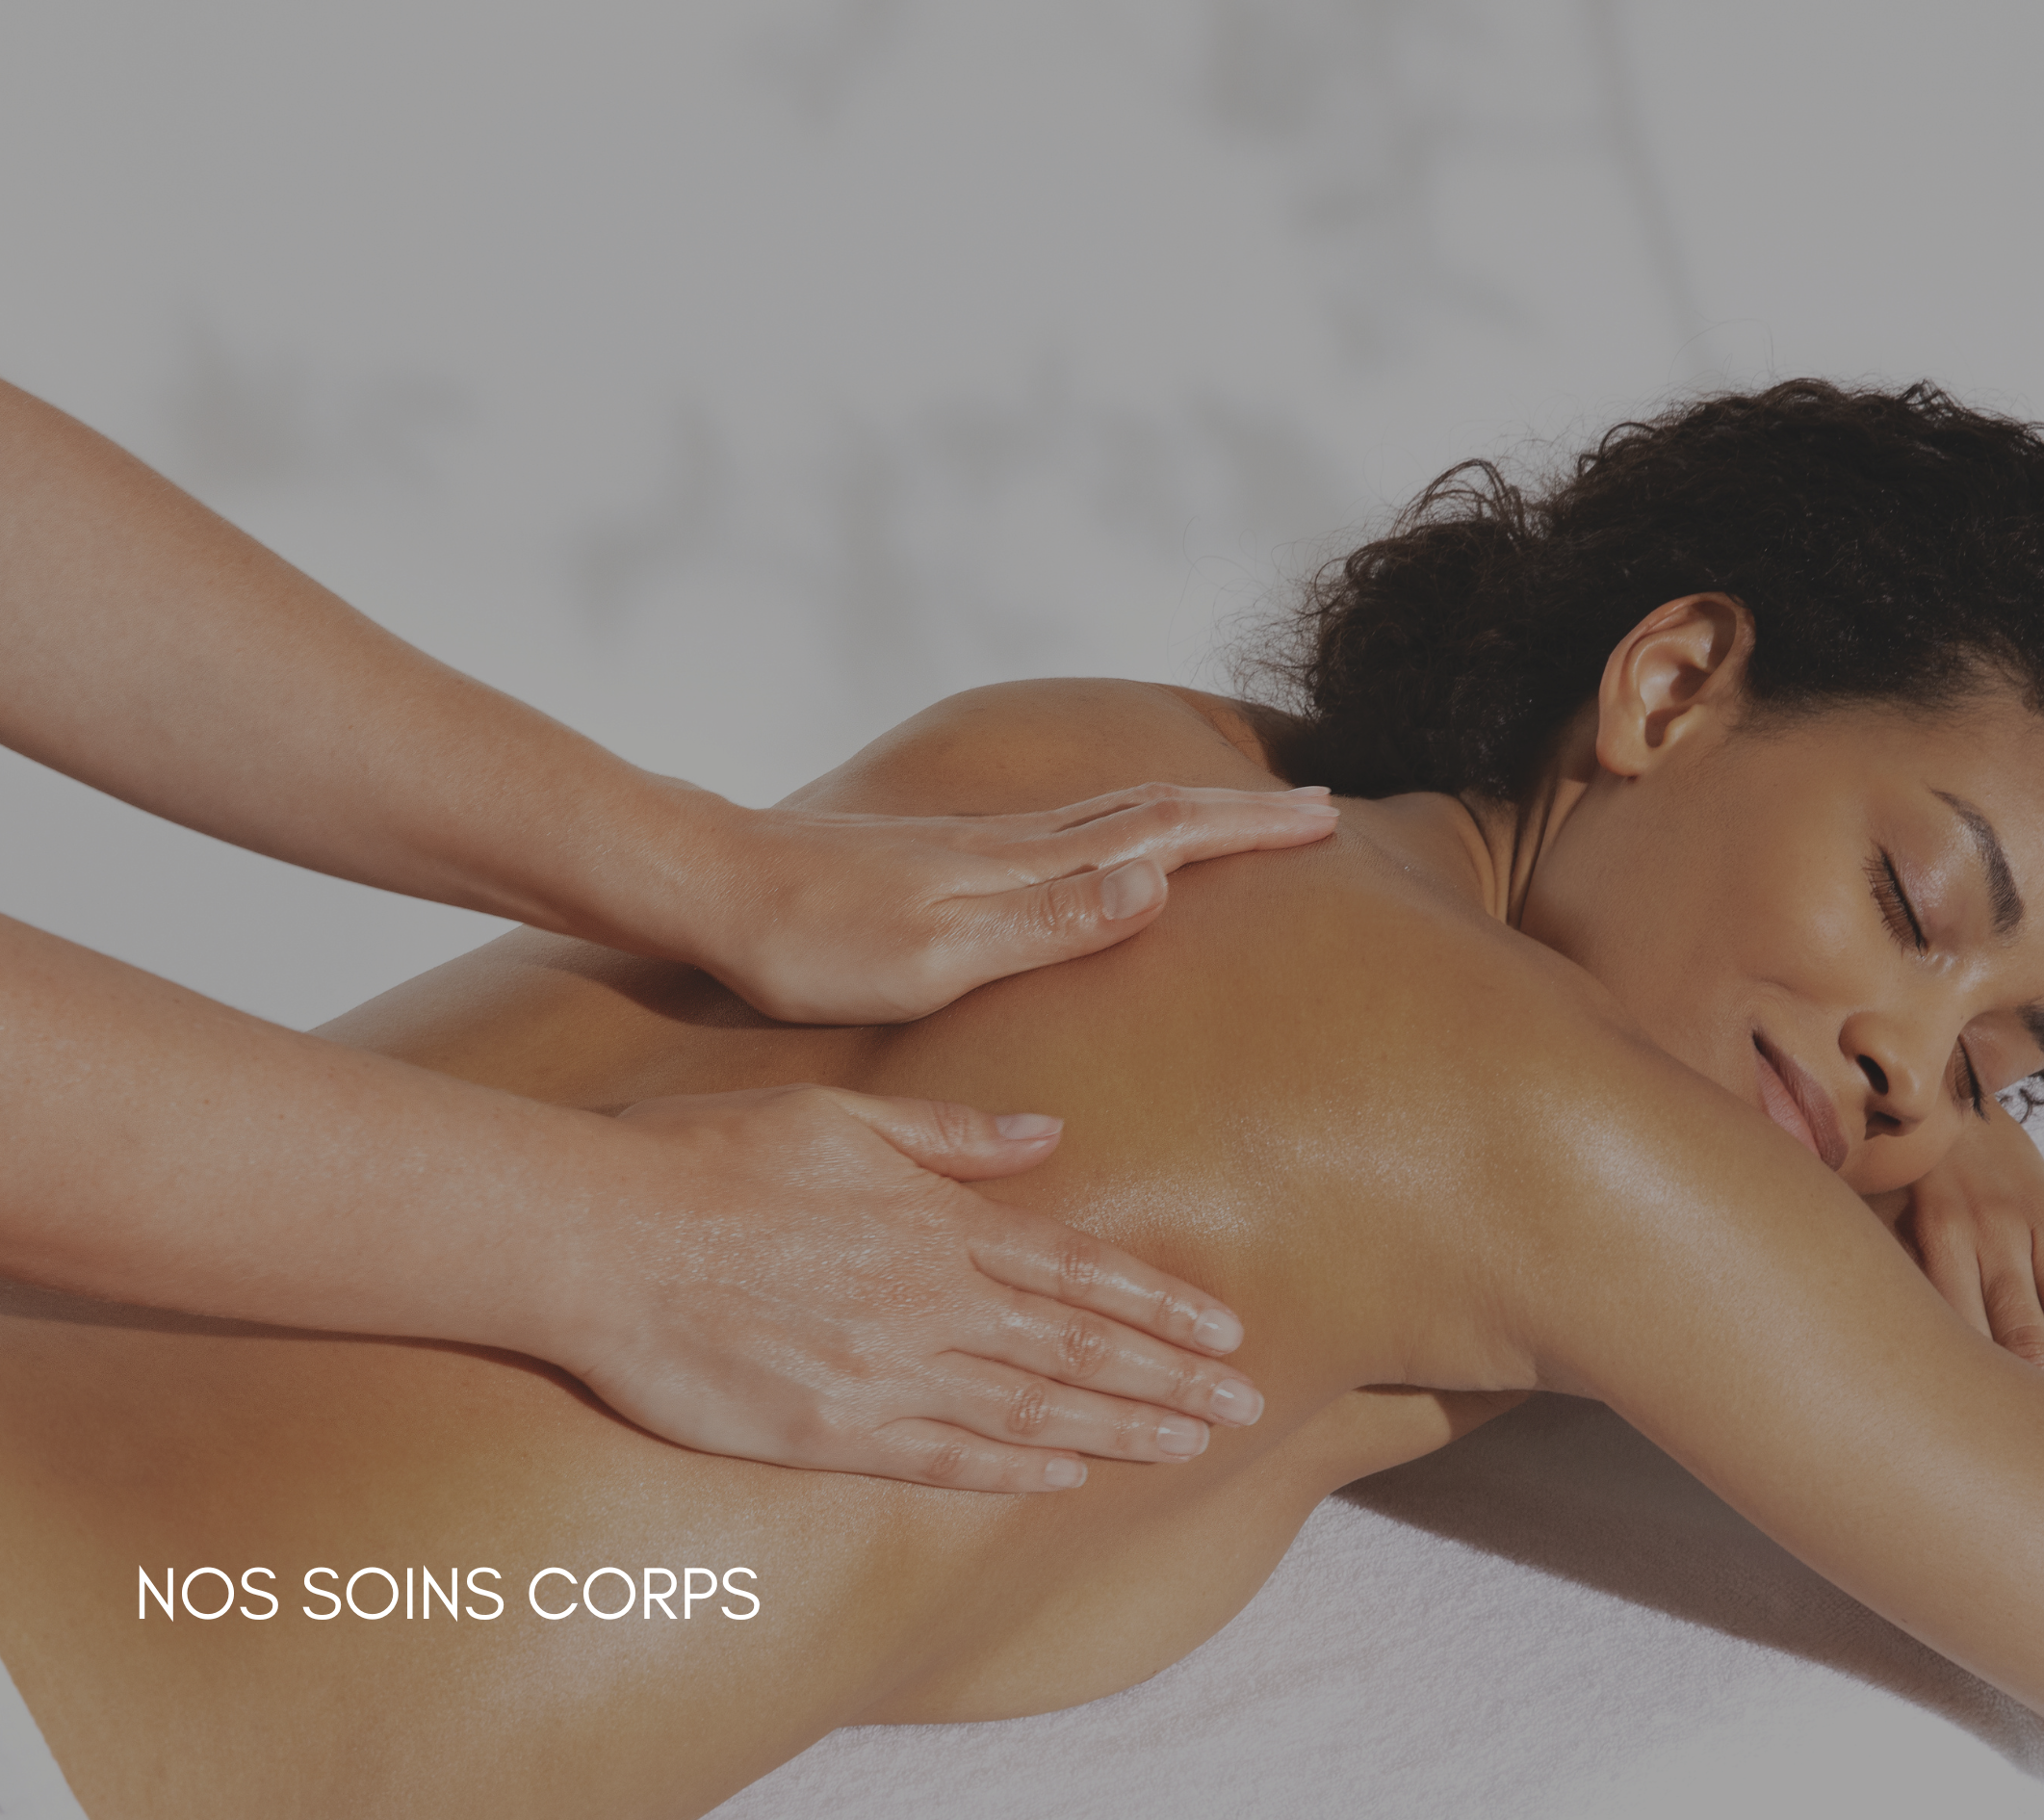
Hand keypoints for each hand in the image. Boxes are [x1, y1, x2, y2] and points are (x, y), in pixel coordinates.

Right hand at [554, 1082, 1265, 1487]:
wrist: (598, 1235)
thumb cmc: (707, 1157)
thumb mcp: (841, 1115)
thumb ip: (950, 1135)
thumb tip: (1048, 1135)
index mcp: (935, 1220)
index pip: (1079, 1267)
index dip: (1161, 1301)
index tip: (1226, 1326)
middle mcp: (926, 1298)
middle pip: (1078, 1344)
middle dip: (1170, 1375)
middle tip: (1246, 1401)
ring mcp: (881, 1371)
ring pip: (1030, 1408)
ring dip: (1120, 1428)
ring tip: (1189, 1444)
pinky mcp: (826, 1430)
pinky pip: (942, 1459)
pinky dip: (1014, 1469)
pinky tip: (1068, 1478)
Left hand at [680, 783, 1340, 1023]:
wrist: (715, 889)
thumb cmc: (817, 945)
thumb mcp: (939, 955)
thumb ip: (1051, 923)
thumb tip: (1159, 881)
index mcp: (1027, 868)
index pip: (1165, 833)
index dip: (1249, 829)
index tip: (1328, 819)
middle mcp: (1013, 845)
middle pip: (1151, 810)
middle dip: (1240, 811)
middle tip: (1317, 809)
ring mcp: (978, 848)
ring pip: (1109, 814)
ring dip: (1186, 813)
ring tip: (1235, 816)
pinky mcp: (943, 859)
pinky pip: (1064, 833)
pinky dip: (1119, 827)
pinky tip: (1104, 841)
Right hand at [1864, 1108, 2043, 1397]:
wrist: (1931, 1085)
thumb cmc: (1986, 1153)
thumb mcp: (2033, 1193)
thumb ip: (2037, 1259)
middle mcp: (2008, 1228)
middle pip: (2028, 1332)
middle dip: (2043, 1394)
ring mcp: (1957, 1227)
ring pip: (1975, 1324)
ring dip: (1988, 1382)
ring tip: (1991, 1436)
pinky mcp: (1907, 1225)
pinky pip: (1926, 1296)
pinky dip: (1936, 1340)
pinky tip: (1932, 1376)